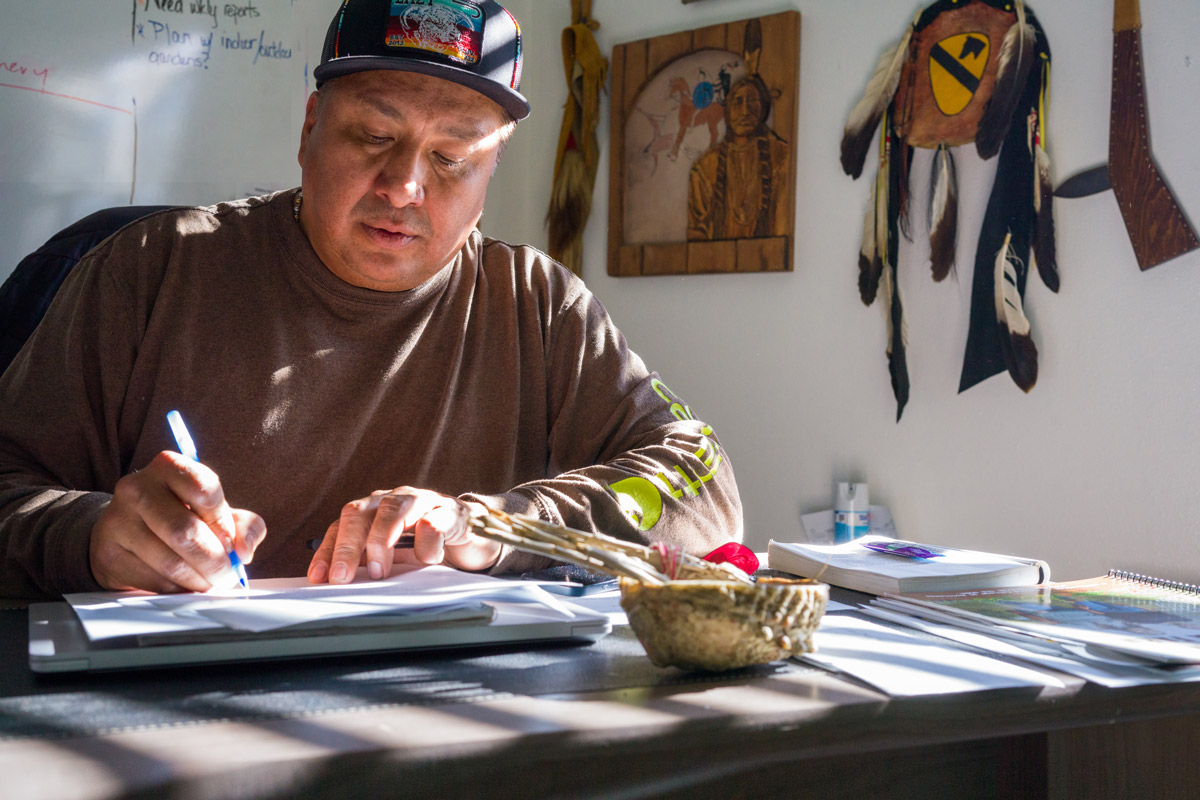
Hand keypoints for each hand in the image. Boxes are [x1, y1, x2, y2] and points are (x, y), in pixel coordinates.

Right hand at [90, 451, 265, 592]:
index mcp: (169, 466)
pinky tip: (181, 583)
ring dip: (198, 580)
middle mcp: (138, 488)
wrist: (126, 531)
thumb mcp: (217, 512)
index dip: (223, 522)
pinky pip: (153, 581)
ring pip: (171, 563)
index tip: (230, 542)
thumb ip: (244, 526)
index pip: (204, 489)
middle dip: (215, 561)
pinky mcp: (108, 554)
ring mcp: (118, 520)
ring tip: (207, 581)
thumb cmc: (181, 516)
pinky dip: (176, 589)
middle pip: (186, 531)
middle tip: (225, 574)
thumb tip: (244, 552)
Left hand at [307, 487, 500, 583]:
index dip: (328, 550)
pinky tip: (428, 561)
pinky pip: (433, 523)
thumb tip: (338, 584)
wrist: (474, 538)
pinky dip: (426, 544)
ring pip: (392, 511)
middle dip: (347, 546)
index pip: (342, 525)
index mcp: (375, 510)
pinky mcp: (450, 512)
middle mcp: (393, 500)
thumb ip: (369, 564)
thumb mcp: (394, 559)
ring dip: (380, 542)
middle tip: (342, 577)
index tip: (319, 577)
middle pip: (360, 513)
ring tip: (379, 572)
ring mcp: (422, 502)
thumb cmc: (428, 547)